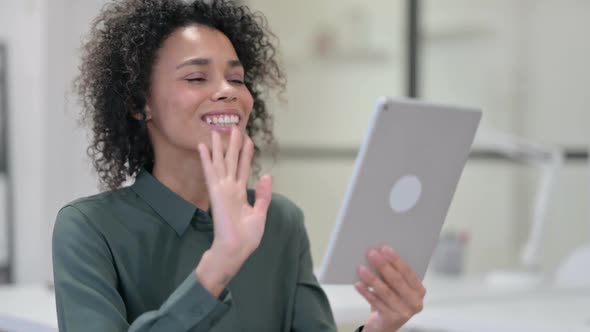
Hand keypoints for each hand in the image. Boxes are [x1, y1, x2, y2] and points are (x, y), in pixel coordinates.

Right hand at [195, 127, 271, 295]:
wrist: (236, 249)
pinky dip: (206, 158)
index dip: (245, 154)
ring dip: (219, 146)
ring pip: (221, 162)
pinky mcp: (215, 192)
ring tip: (217, 130)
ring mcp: (222, 189)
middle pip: (231, 161)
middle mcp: (230, 189)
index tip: (248, 139)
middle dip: (233, 145)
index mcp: (240, 194)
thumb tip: (267, 175)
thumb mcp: (260, 213)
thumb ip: (263, 195)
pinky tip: (203, 146)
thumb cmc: (246, 237)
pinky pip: (210, 172)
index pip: (243, 168)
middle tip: (233, 127)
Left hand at [355, 246, 425, 331]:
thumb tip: (378, 254)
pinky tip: (359, 284)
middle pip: (397, 281)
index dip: (396, 260)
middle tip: (371, 254)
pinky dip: (366, 292)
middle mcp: (415, 302)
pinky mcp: (391, 319)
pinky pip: (376, 303)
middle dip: (383, 266)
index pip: (408, 272)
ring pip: (386, 292)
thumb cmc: (391, 299)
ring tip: (361, 268)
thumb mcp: (395, 286)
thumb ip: (391, 273)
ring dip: (372, 279)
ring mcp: (404, 313)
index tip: (385, 249)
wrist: (385, 324)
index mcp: (419, 290)